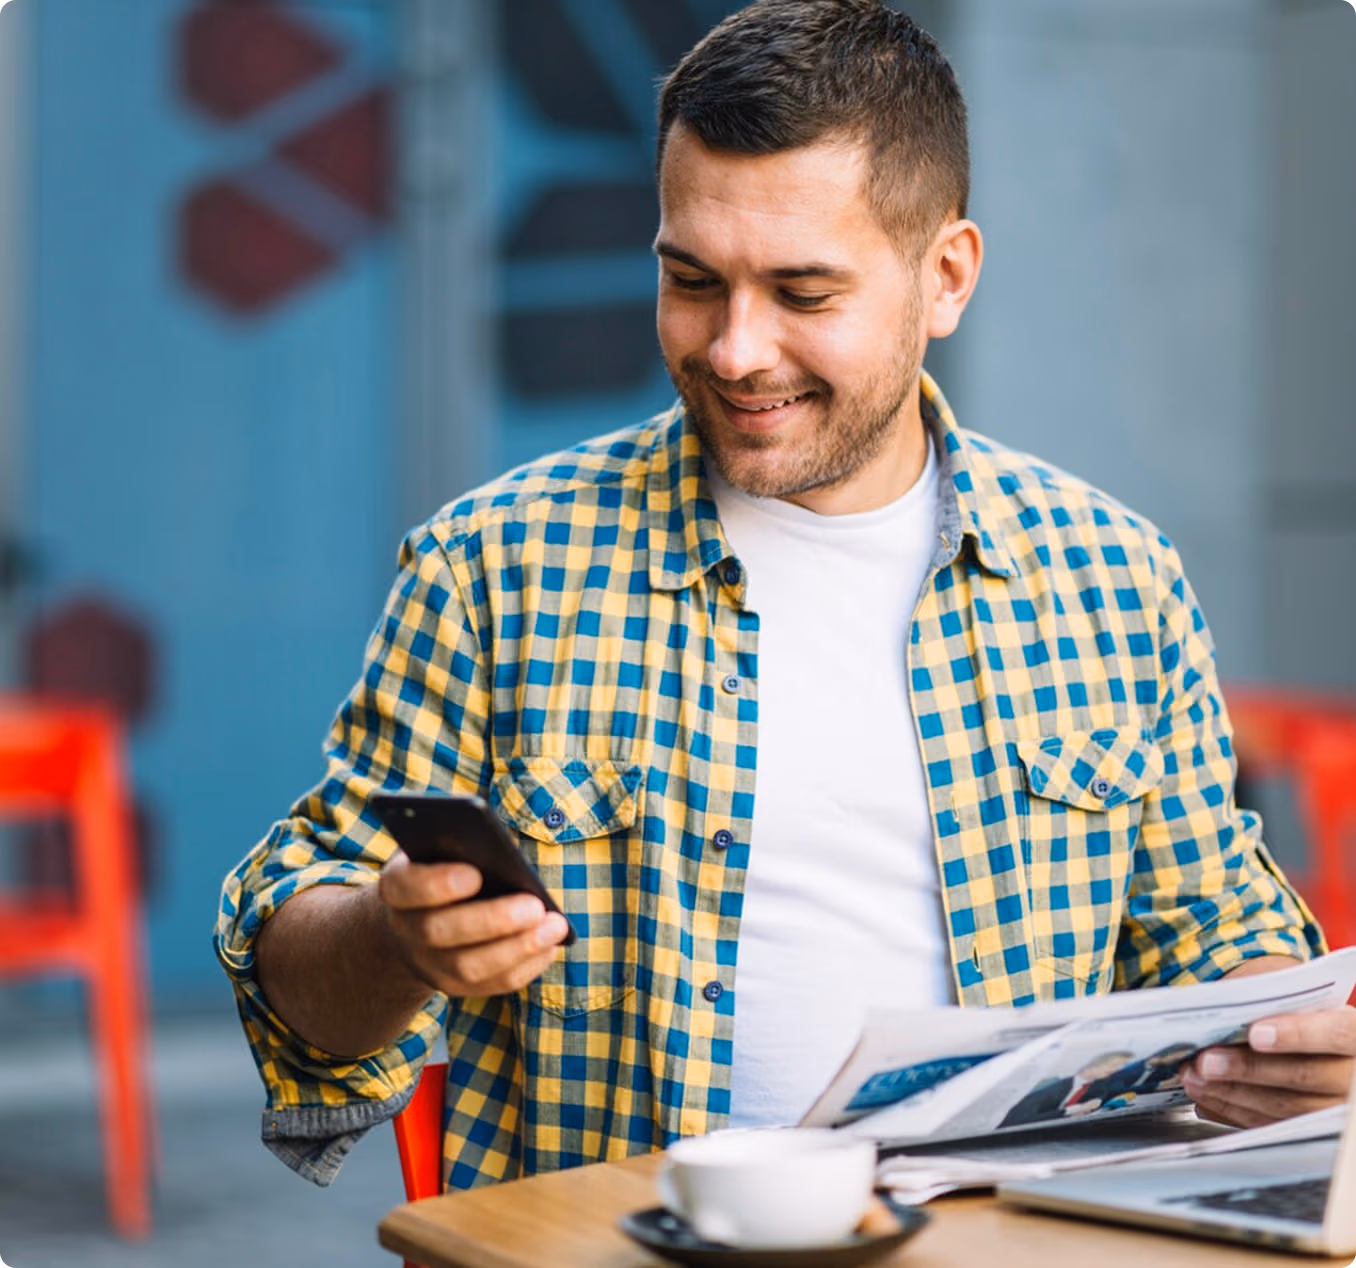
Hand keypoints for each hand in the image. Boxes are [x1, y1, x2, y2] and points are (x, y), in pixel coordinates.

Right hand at [377, 851, 570, 997]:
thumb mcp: (443, 844)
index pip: (408, 887)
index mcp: (397, 887)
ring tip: (555, 925)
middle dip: (492, 920)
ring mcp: (429, 963)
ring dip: (517, 948)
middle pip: (440, 932)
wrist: (421, 913)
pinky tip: (551, 944)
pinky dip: (526, 965)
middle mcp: (406, 929)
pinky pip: (492, 983)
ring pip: (468, 967)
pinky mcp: (456, 985)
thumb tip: (499, 849)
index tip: (474, 874)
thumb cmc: (444, 864)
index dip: (439, 884)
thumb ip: (460, 842)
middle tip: (535, 905)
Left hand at [1181, 1006, 1355, 1127]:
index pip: (1335, 1034)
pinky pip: (1274, 1126)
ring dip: (1233, 1093)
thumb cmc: (1306, 1016)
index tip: (1255, 1033)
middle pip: (1304, 1076)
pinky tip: (1207, 1097)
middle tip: (1206, 1062)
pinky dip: (1235, 1112)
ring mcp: (1337, 1109)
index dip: (1296, 1034)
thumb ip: (1275, 1004)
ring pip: (1287, 1107)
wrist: (1322, 1044)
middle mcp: (1354, 1077)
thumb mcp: (1301, 1003)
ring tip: (1195, 1078)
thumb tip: (1223, 1010)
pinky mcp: (1311, 1130)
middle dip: (1248, 1069)